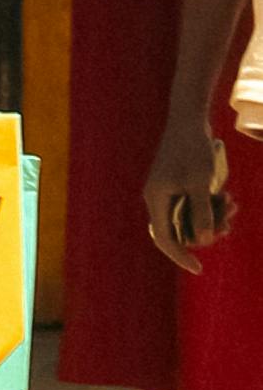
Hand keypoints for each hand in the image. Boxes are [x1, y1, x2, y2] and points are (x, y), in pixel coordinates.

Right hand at [145, 115, 233, 271]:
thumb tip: (203, 239)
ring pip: (189, 218)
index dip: (180, 256)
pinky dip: (210, 206)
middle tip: (228, 224)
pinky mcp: (178, 185)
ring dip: (211, 217)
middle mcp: (158, 198)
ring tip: (232, 206)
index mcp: (156, 199)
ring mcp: (168, 191)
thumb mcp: (200, 182)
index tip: (199, 269)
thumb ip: (201, 212)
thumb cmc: (193, 150)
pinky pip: (193, 205)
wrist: (189, 120)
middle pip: (179, 230)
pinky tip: (227, 198)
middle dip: (205, 231)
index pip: (164, 238)